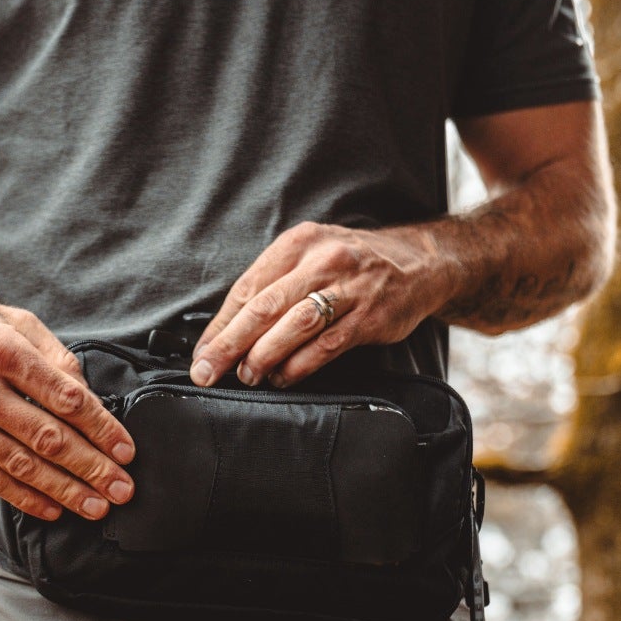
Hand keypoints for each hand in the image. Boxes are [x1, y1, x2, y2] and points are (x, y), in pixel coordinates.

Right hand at [0, 276, 134, 521]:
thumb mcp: (11, 319)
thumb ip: (54, 356)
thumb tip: (87, 396)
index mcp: (3, 351)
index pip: (66, 399)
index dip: (102, 429)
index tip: (127, 450)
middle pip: (48, 438)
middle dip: (92, 468)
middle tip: (122, 490)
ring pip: (21, 465)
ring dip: (65, 490)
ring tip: (97, 508)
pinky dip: (23, 496)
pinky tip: (51, 509)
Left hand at [189, 220, 451, 387]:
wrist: (418, 262)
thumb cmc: (350, 264)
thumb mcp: (310, 256)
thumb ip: (273, 285)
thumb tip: (226, 331)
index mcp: (298, 243)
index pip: (247, 288)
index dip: (220, 325)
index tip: (201, 353)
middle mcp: (322, 260)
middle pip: (265, 306)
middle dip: (229, 343)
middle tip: (207, 372)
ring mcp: (349, 288)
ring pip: (294, 324)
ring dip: (263, 355)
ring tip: (246, 376)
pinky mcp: (370, 316)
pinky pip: (326, 345)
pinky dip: (298, 365)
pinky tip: (282, 377)